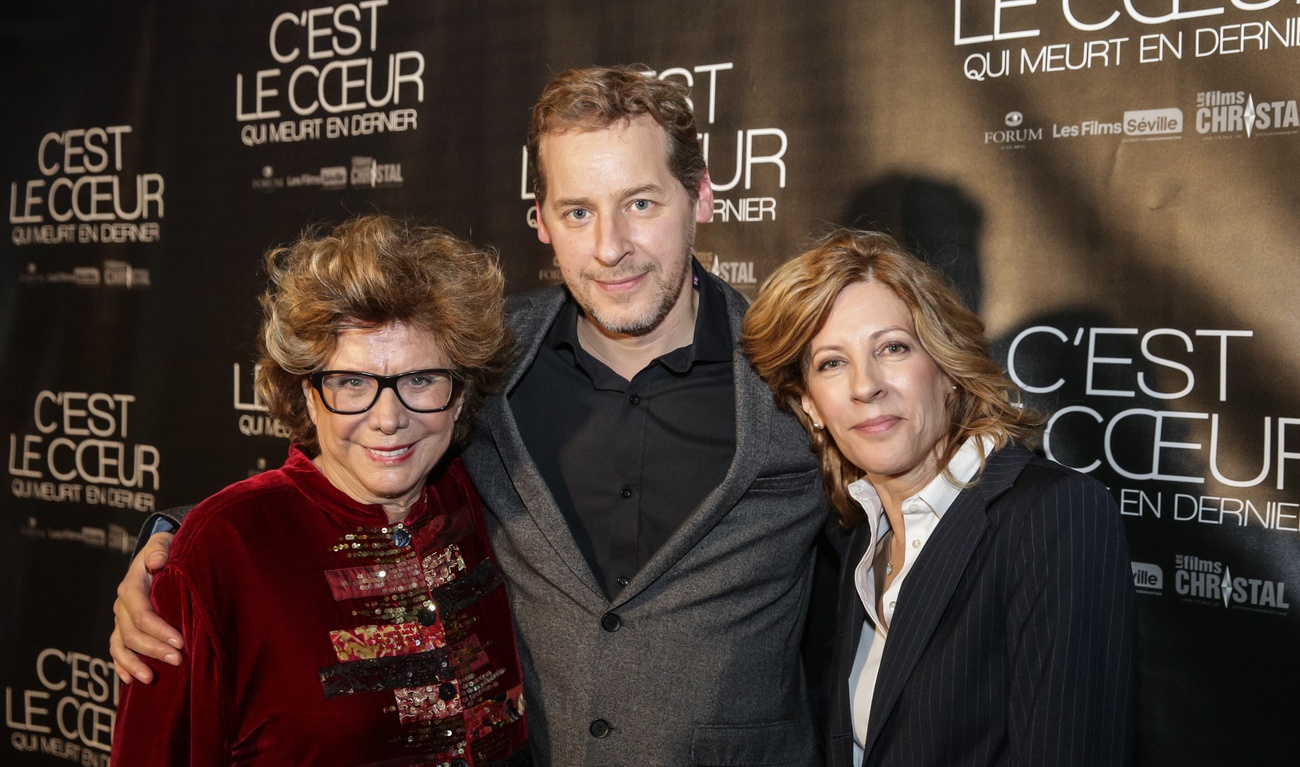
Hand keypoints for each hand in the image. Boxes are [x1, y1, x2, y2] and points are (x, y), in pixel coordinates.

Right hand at [110, 532, 181, 683]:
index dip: (159, 629)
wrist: (158, 555)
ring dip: (135, 663)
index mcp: (131, 586)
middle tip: (177, 660)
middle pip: (132, 633)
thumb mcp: (164, 543)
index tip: (180, 641)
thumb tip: (158, 561)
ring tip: (150, 678)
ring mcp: (120, 619)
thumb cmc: (165, 550)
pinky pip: (116, 650)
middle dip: (153, 649)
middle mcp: (122, 605)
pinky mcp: (123, 629)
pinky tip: (131, 680)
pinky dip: (122, 666)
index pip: (142, 613)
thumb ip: (160, 548)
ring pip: (121, 645)